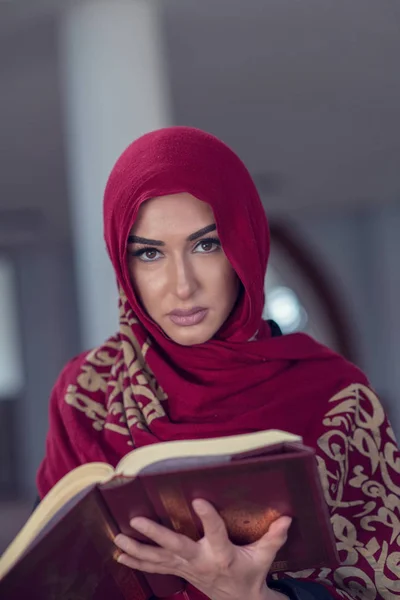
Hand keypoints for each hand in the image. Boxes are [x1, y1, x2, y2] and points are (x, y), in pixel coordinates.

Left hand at [114, 498, 290, 599]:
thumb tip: (287, 518)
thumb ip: (273, 537)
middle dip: (155, 534)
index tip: (198, 501)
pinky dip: (137, 561)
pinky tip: (120, 553)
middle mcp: (200, 562)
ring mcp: (186, 569)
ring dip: (137, 549)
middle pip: (176, 547)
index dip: (208, 518)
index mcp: (222, 555)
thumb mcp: (264, 558)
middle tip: (136, 520)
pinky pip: (155, 567)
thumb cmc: (251, 574)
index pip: (215, 533)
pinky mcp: (179, 572)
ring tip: (118, 537)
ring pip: (158, 559)